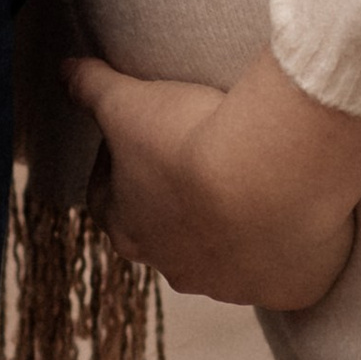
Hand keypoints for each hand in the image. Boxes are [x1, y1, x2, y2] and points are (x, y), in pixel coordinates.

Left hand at [63, 46, 360, 311]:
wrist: (268, 176)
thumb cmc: (188, 141)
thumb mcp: (128, 103)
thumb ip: (92, 89)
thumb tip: (64, 71)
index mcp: (130, 228)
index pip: (109, 202)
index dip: (118, 169)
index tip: (137, 138)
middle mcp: (176, 267)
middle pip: (166, 238)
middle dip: (175, 205)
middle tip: (198, 161)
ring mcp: (233, 284)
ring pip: (226, 259)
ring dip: (233, 228)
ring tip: (253, 181)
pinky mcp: (285, 288)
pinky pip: (284, 273)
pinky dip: (286, 249)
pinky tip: (296, 214)